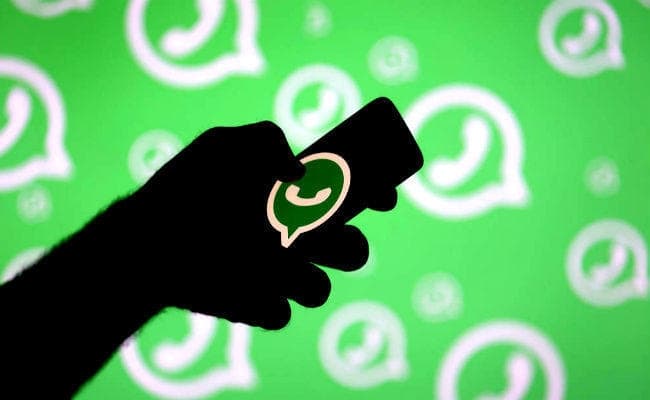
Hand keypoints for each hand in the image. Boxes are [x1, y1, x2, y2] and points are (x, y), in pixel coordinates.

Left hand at [124, 121, 392, 328]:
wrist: (142, 238)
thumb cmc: (186, 186)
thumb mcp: (223, 145)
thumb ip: (266, 141)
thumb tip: (298, 173)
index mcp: (297, 200)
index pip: (351, 199)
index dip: (375, 195)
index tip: (382, 198)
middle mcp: (296, 239)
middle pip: (350, 251)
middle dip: (344, 248)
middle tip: (309, 237)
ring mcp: (278, 276)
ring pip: (318, 288)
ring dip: (298, 278)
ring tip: (257, 260)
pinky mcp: (255, 305)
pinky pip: (278, 313)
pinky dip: (258, 299)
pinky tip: (228, 279)